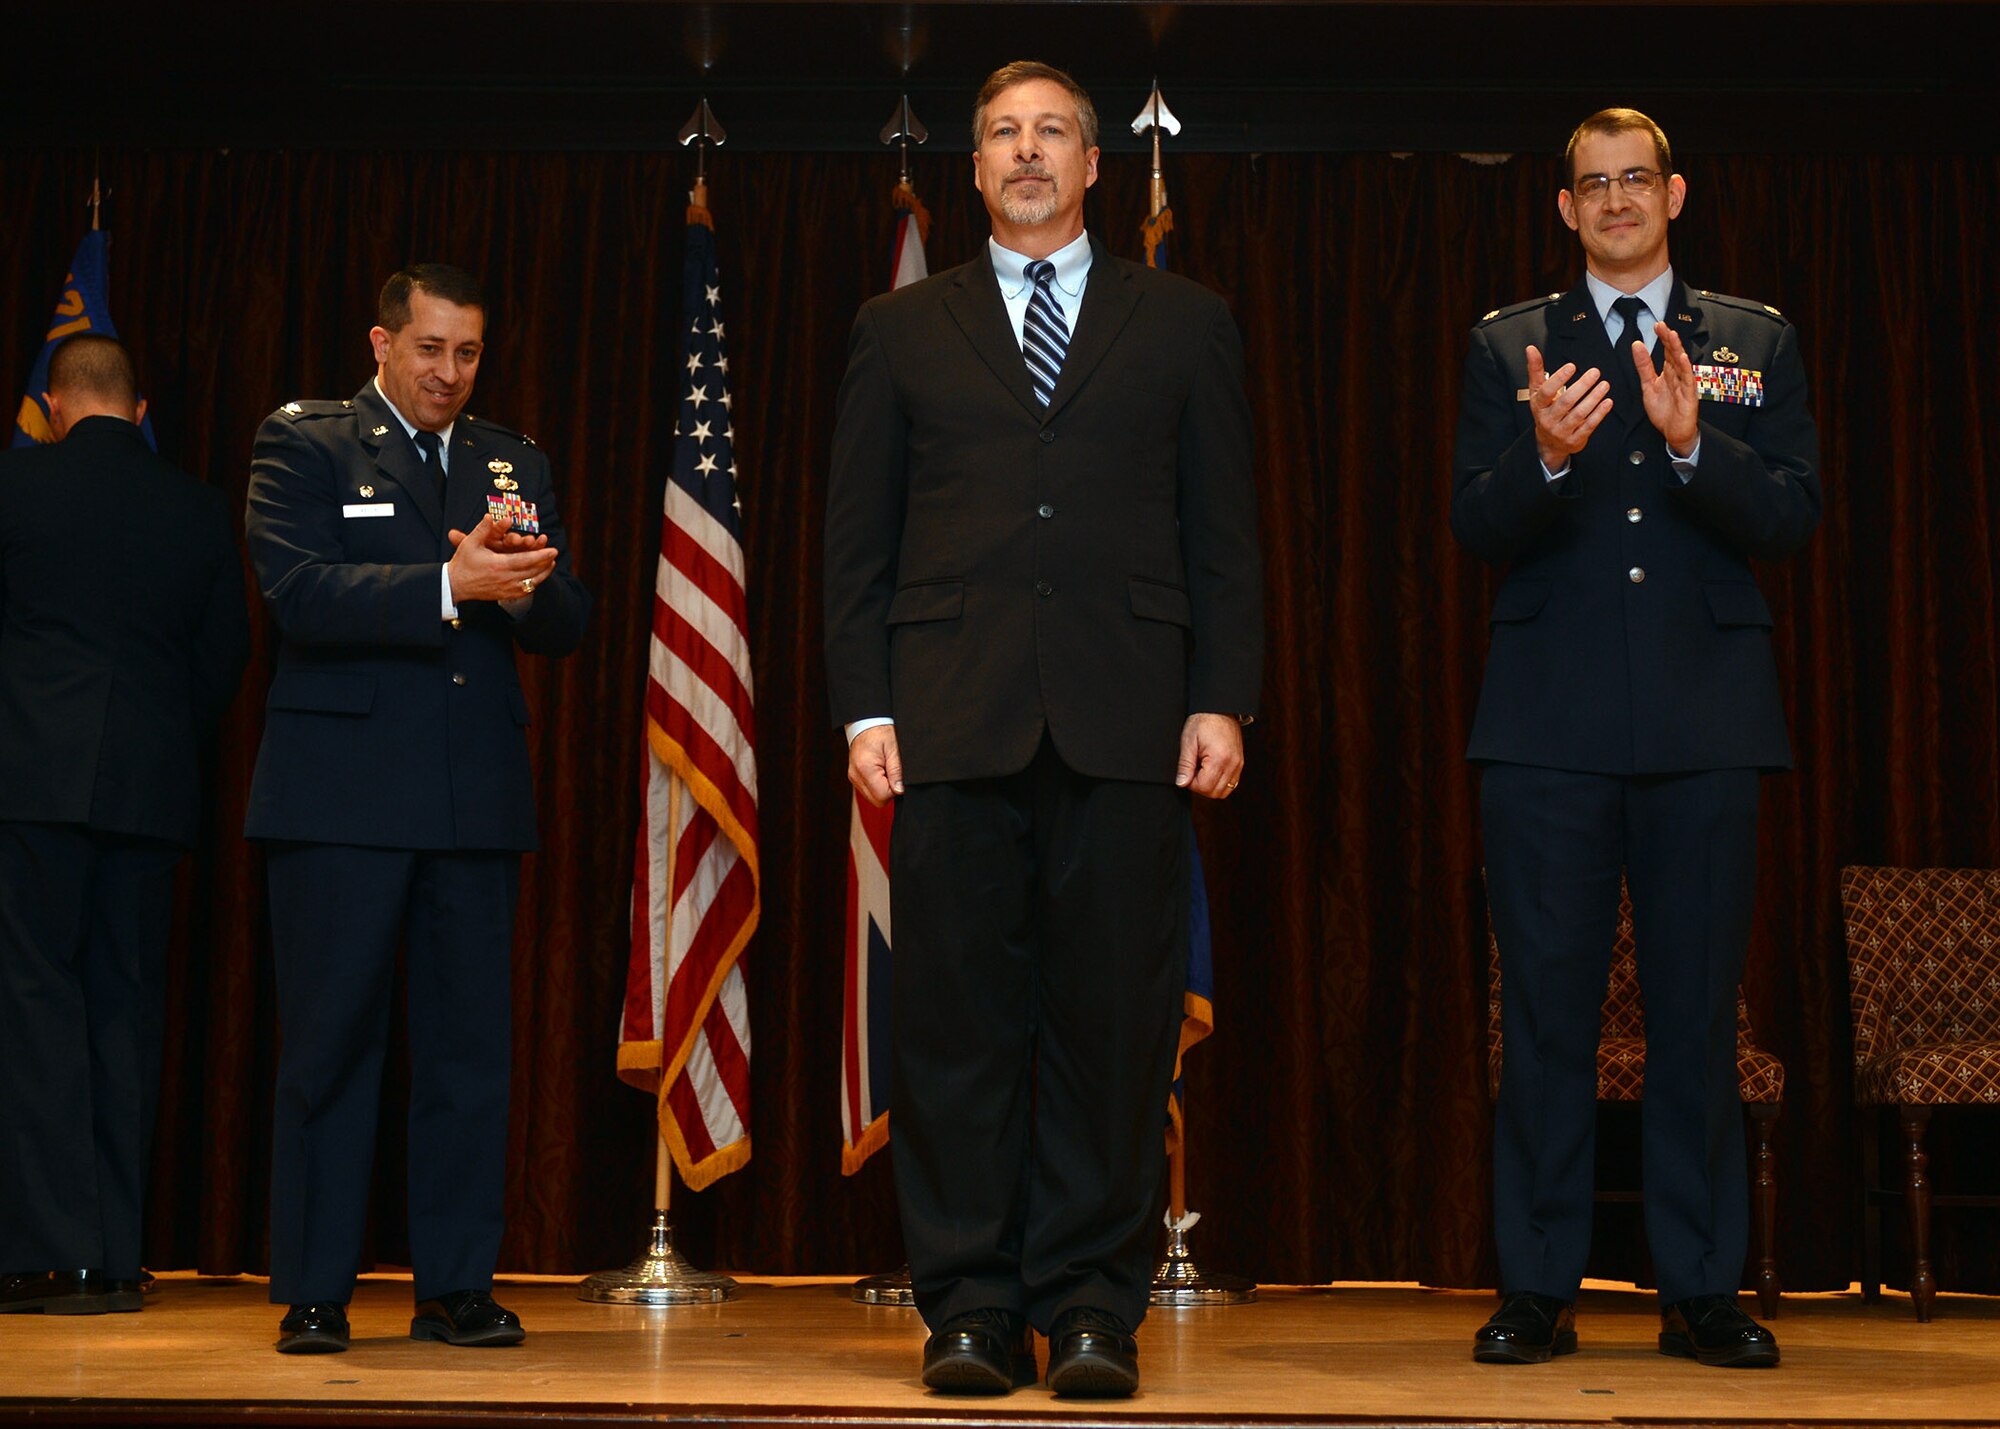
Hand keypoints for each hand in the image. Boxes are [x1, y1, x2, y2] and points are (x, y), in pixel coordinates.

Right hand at [446, 514, 558, 602]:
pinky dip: (534, 583)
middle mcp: (505, 578)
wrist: (455, 585)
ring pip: (532, 582)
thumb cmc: (463, 563)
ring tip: (550, 564)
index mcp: (499, 564)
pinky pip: (525, 591)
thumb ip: (482, 529)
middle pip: (533, 571)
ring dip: (543, 573)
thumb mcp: (470, 543)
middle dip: (546, 562)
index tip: (554, 550)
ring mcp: (506, 589)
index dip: (542, 555)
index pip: (527, 560)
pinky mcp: (505, 595)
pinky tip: (538, 576)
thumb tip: (489, 515)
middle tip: (555, 554)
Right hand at [848, 724, 903, 805]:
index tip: (897, 776)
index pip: (882, 796)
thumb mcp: (894, 748)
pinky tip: (881, 770)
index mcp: (865, 769)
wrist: (866, 723)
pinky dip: (877, 785)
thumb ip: (897, 771)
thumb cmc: (881, 732)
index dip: (895, 790)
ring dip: (883, 788)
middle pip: (877, 801)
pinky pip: (869, 790)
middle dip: (889, 791)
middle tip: (893, 772)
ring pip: (873, 797)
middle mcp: (856, 776)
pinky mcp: (855, 778)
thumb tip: (900, 790)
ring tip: (886, 768)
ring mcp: (854, 778)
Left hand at [1176, 713, 1243, 799]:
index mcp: (1219, 758)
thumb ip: (1185, 765)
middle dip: (1200, 786)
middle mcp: (1232, 764)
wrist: (1220, 709)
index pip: (1204, 787)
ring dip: (1210, 786)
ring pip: (1224, 791)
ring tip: (1202, 770)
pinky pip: (1231, 784)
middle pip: (1215, 792)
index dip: (1191, 784)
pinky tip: (1211, 771)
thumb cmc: (1203, 722)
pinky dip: (1220, 783)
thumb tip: (1182, 783)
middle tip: (1193, 771)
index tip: (1187, 772)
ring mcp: (1238, 765)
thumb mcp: (1189, 741)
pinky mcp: (1240, 764)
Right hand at [1525, 344, 1612, 469]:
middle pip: (1565, 402)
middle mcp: (1548, 419)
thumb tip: (1530, 349)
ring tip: (1604, 385)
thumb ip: (1536, 370)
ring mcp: (1561, 431)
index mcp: (1538, 405)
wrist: (1549, 443)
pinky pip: (1588, 426)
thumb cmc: (1545, 410)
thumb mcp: (1537, 391)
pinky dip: (1599, 414)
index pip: (1547, 391)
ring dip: (1593, 398)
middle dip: (1582, 386)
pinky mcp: (1574, 440)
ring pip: (1579, 414)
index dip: (1559, 379)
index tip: (1571, 366)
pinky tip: (1607, 402)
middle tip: (1595, 372)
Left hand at [1633, 323, 1700, 454]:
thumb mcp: (1648, 386)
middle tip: (1662, 325)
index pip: (1666, 351)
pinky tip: (1682, 358)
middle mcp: (1678, 375)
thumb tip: (1637, 345)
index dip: (1662, 338)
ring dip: (1677, 349)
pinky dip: (1685, 369)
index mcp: (1668, 372)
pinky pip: (1687, 380)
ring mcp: (1684, 384)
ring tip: (1672, 335)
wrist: (1673, 432)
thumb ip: (1643, 367)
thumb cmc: (1664, 410)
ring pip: (1681, 364)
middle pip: (1674, 353)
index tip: (1656, 325)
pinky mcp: (1689, 395)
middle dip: (1668, 339)